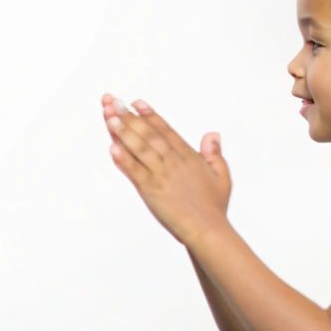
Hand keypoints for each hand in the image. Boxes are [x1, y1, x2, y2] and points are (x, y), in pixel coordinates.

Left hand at [102, 94, 231, 243]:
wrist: (207, 228)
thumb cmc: (214, 206)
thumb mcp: (221, 176)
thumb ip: (214, 154)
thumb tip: (212, 134)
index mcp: (188, 156)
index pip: (165, 130)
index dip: (150, 115)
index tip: (136, 102)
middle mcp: (172, 162)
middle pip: (148, 134)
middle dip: (129, 117)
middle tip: (114, 101)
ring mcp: (160, 174)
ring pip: (139, 148)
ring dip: (123, 131)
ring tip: (109, 116)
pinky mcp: (150, 190)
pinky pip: (134, 171)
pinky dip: (123, 159)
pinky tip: (112, 147)